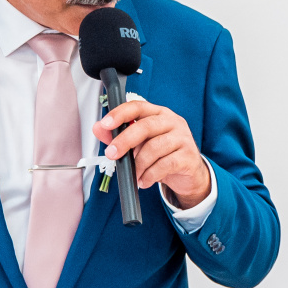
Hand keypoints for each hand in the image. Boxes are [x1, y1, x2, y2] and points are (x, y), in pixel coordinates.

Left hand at [96, 98, 213, 208]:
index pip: (138, 107)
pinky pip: (165, 164)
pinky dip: (150, 175)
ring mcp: (183, 138)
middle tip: (112, 154)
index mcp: (158, 113)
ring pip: (154, 148)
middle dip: (125, 141)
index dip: (120, 114)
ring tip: (134, 175)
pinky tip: (144, 181)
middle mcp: (173, 121)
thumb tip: (98, 128)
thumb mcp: (139, 145)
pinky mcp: (189, 156)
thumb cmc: (162, 155)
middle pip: (145, 126)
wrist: (188, 174)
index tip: (105, 124)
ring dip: (138, 165)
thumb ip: (118, 136)